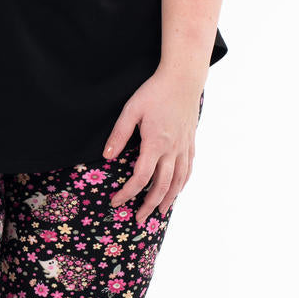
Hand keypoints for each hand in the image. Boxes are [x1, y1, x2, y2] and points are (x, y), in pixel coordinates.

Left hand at [103, 68, 205, 227]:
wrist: (183, 79)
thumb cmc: (154, 92)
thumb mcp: (131, 110)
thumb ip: (119, 134)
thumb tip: (107, 156)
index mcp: (155, 143)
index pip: (140, 178)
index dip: (127, 193)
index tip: (115, 202)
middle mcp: (172, 150)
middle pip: (161, 186)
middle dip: (149, 205)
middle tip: (138, 218)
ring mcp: (184, 147)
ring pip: (179, 181)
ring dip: (168, 199)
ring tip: (160, 212)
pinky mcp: (191, 142)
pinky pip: (188, 169)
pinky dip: (182, 184)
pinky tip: (177, 190)